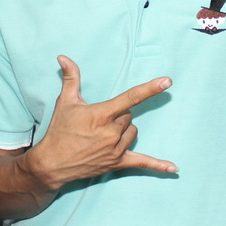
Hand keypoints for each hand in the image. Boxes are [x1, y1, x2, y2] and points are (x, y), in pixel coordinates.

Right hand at [29, 55, 176, 188]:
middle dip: (117, 116)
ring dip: (124, 131)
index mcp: (101, 114)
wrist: (52, 163)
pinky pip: (142, 162)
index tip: (167, 81)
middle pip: (129, 116)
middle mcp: (111, 132)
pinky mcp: (117, 163)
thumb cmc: (59, 130)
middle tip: (97, 123)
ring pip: (133, 132)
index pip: (130, 98)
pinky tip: (174, 168)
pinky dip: (158, 165)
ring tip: (102, 135)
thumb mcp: (65, 102)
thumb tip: (63, 57)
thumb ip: (71, 77)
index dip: (150, 88)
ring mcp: (115, 149)